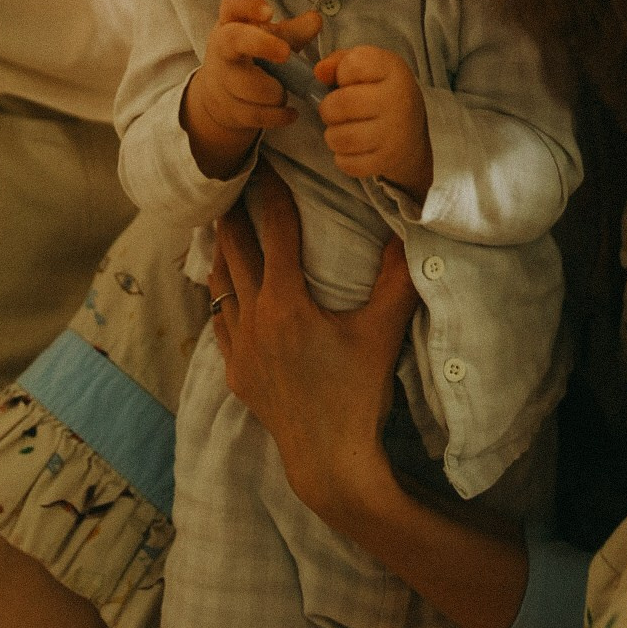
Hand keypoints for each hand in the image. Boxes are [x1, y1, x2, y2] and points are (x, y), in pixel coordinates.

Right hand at [182, 0, 321, 177]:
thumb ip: (294, 30)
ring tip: (283, 89)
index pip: (233, 3)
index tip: (269, 12)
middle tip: (285, 53)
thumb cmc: (253, 56)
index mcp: (232, 23)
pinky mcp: (229, 109)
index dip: (249, 5)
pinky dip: (280, 115)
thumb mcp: (271, 38)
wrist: (220, 94)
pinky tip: (290, 112)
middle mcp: (222, 47)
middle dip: (260, 45)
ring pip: (254, 87)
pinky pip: (258, 115)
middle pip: (234, 40)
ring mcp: (222, 79)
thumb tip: (316, 20)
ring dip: (278, 91)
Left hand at [209, 162, 417, 526]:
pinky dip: (220, 295)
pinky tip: (222, 286)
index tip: (265, 164)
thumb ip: (396, 278)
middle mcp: (254, 319)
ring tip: (220, 221)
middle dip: (235, 211)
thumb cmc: (360, 395)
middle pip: (234, 249)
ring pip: (220, 283)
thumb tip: (407, 231)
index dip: (270, 193)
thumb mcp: (383, 332)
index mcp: (286, 302)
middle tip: (234, 178)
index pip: (273, 230)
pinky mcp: (235, 373)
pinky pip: (219, 321)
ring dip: (221, 249)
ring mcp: (239, 348)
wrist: (329, 463)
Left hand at [315, 45, 432, 199]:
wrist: (412, 135)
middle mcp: (398, 100)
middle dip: (328, 108)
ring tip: (342, 130)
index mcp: (394, 71)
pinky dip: (342, 157)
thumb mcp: (368, 68)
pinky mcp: (387, 160)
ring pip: (340, 137)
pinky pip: (347, 163)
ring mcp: (394, 134)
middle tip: (335, 111)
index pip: (352, 65)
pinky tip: (351, 148)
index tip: (347, 81)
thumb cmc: (382, 94)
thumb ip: (340, 61)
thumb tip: (319, 72)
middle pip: (341, 103)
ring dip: (333, 135)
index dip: (341, 72)